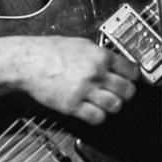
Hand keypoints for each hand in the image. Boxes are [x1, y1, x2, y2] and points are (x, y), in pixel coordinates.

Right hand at [15, 36, 138, 125]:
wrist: (28, 61)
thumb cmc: (49, 51)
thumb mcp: (80, 44)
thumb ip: (100, 54)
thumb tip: (115, 62)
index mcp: (99, 55)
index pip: (131, 70)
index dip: (133, 76)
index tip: (131, 79)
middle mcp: (95, 73)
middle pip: (127, 90)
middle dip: (126, 93)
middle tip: (120, 92)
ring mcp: (84, 90)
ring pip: (115, 105)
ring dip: (113, 105)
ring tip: (106, 102)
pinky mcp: (73, 105)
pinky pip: (97, 117)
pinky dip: (98, 116)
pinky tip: (93, 110)